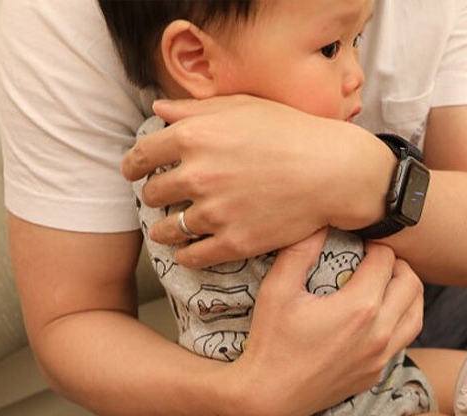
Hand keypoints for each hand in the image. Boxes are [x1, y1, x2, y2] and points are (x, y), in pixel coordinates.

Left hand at [122, 95, 392, 268]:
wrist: (333, 172)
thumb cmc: (293, 132)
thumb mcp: (243, 107)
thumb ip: (196, 109)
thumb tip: (160, 110)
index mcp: (193, 137)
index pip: (141, 155)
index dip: (133, 166)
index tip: (134, 172)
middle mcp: (197, 175)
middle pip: (152, 193)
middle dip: (154, 196)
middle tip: (164, 199)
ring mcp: (215, 212)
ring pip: (168, 229)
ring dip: (165, 229)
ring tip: (172, 229)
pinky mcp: (234, 242)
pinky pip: (193, 256)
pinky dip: (186, 255)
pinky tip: (189, 252)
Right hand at [232, 236, 423, 415]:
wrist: (269, 397)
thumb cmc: (270, 341)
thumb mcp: (278, 290)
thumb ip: (300, 251)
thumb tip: (319, 221)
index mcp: (360, 307)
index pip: (386, 260)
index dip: (375, 245)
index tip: (361, 242)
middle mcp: (379, 332)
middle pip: (411, 283)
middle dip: (397, 264)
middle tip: (377, 258)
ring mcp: (381, 356)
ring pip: (417, 314)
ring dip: (407, 293)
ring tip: (386, 283)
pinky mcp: (376, 372)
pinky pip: (403, 339)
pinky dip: (400, 320)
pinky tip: (379, 314)